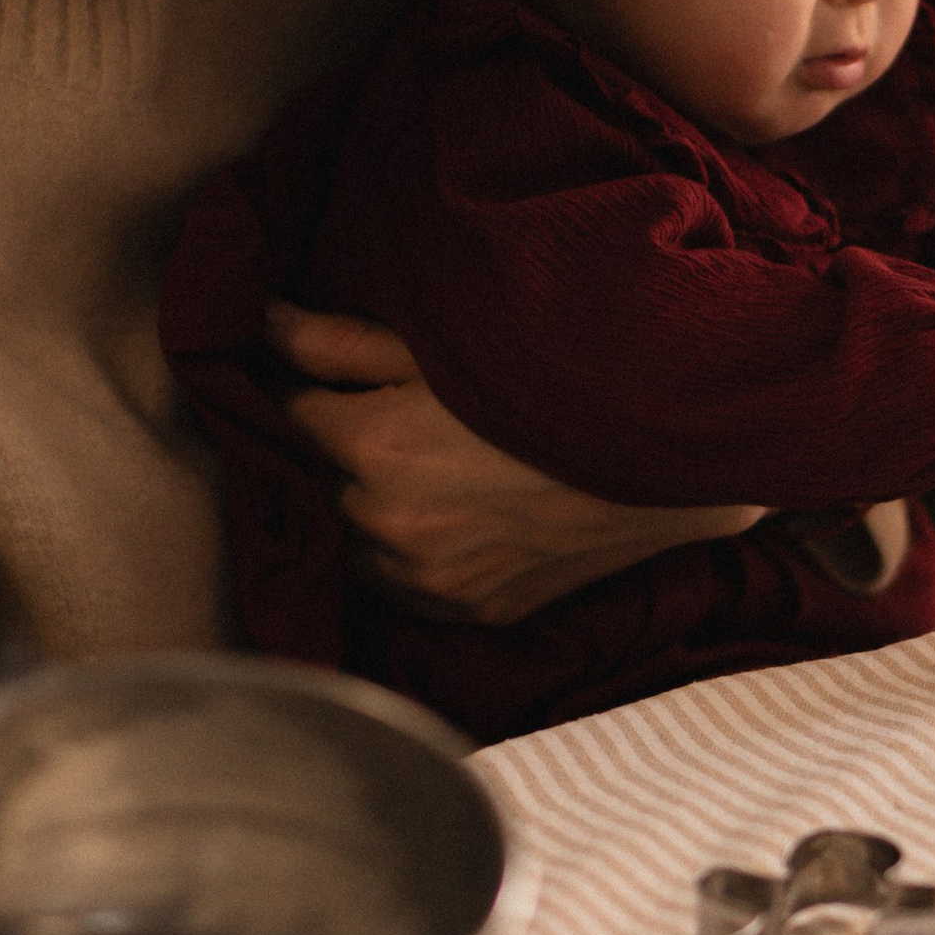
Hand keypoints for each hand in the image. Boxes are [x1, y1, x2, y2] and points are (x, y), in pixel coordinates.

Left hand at [264, 303, 766, 622]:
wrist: (676, 455)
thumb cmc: (563, 381)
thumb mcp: (448, 344)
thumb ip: (339, 341)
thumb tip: (257, 324)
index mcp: (375, 449)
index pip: (287, 414)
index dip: (294, 384)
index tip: (312, 366)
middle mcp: (391, 526)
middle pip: (312, 482)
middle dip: (326, 447)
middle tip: (364, 408)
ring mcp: (432, 579)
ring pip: (349, 543)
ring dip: (357, 507)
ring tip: (403, 463)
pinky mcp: (473, 610)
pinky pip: (400, 587)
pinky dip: (400, 553)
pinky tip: (436, 512)